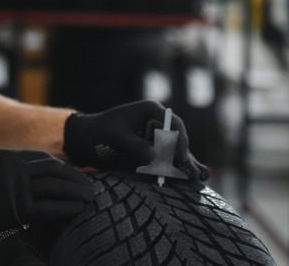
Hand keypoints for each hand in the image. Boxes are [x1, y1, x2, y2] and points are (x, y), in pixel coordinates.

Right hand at [0, 149, 93, 250]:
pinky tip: (77, 209)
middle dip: (76, 178)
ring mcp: (15, 187)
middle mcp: (13, 167)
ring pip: (57, 186)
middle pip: (55, 169)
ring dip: (77, 192)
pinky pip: (50, 207)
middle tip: (91, 186)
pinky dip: (67, 208)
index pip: (44, 158)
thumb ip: (8, 175)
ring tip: (90, 198)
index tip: (76, 176)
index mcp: (6, 156)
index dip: (63, 168)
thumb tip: (30, 185)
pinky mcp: (16, 209)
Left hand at [63, 100, 208, 181]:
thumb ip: (134, 146)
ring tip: (201, 178)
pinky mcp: (155, 151)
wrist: (87, 139)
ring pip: (177, 152)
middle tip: (194, 175)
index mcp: (151, 111)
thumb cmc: (100, 132)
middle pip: (178, 140)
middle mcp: (159, 123)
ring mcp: (159, 138)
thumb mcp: (115, 137)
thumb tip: (154, 158)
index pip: (172, 125)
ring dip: (188, 165)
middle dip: (186, 158)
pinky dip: (180, 169)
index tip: (181, 158)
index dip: (179, 142)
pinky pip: (171, 160)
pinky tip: (197, 177)